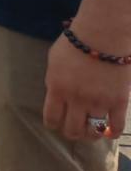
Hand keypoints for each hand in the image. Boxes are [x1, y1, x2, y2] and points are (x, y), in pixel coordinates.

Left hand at [43, 26, 129, 141]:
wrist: (103, 36)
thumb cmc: (74, 43)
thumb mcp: (54, 61)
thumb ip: (54, 81)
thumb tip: (56, 96)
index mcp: (57, 88)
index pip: (52, 118)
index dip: (53, 124)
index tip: (55, 124)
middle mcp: (77, 99)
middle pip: (72, 129)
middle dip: (71, 132)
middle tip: (73, 129)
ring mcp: (99, 102)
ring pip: (93, 131)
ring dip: (90, 134)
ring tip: (90, 131)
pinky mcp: (119, 102)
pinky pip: (116, 126)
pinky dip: (112, 132)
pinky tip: (109, 132)